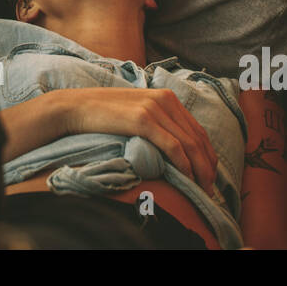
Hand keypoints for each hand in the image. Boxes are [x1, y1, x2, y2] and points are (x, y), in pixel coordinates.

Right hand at [59, 87, 220, 197]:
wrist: (76, 107)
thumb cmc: (104, 114)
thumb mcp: (137, 112)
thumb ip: (157, 122)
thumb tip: (173, 148)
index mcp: (167, 96)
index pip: (197, 129)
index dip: (207, 154)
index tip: (209, 175)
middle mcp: (165, 99)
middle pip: (198, 138)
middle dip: (208, 166)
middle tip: (210, 188)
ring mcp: (155, 108)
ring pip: (189, 144)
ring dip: (200, 169)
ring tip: (202, 188)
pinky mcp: (144, 119)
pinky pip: (173, 146)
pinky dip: (184, 164)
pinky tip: (187, 177)